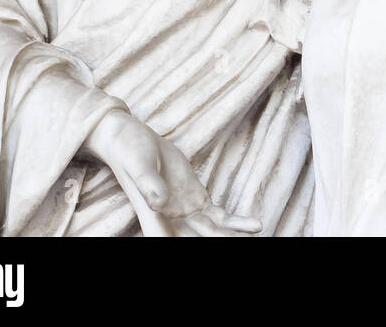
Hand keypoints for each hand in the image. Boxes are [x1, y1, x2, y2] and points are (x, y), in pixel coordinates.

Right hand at [85, 109, 260, 236]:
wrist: (132, 139)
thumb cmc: (130, 152)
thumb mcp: (139, 166)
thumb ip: (149, 185)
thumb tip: (159, 204)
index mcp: (154, 217)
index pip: (170, 241)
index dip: (187, 246)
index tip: (210, 244)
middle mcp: (171, 220)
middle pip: (199, 240)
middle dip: (219, 241)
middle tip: (241, 242)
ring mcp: (186, 210)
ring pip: (214, 230)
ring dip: (232, 234)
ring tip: (255, 230)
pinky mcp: (196, 197)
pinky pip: (219, 215)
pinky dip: (234, 221)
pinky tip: (254, 225)